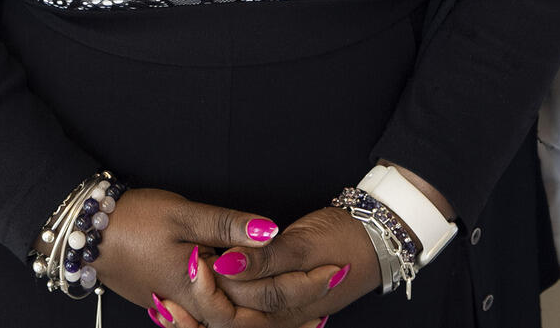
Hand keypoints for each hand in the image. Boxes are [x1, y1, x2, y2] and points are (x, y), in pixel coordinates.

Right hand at [90, 189, 330, 325]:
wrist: (85, 234)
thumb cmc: (132, 220)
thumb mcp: (182, 214)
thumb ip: (228, 226)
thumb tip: (272, 233)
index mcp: (199, 290)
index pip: (261, 305)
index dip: (300, 291)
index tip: (334, 273)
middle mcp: (192, 310)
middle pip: (251, 324)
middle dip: (293, 313)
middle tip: (330, 295)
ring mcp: (181, 310)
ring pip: (234, 325)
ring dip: (272, 319)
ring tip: (308, 313)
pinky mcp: (172, 304)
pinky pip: (216, 319)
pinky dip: (244, 315)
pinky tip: (256, 305)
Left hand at [196, 206, 377, 326]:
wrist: (376, 242)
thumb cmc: (343, 239)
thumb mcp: (304, 244)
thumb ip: (266, 259)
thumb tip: (226, 263)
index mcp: (290, 308)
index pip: (237, 309)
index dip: (210, 288)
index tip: (194, 260)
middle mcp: (284, 319)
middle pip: (232, 322)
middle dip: (203, 301)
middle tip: (189, 266)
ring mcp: (283, 315)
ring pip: (237, 321)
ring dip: (207, 308)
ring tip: (183, 283)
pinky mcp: (281, 305)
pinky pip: (247, 314)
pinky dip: (222, 306)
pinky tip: (202, 295)